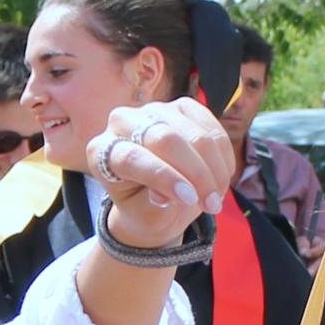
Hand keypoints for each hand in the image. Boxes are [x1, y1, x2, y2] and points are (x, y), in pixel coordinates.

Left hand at [76, 98, 237, 250]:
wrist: (158, 200)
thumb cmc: (146, 210)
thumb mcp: (146, 217)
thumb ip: (154, 206)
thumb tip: (165, 196)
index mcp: (100, 151)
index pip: (131, 157)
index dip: (163, 177)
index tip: (189, 200)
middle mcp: (122, 122)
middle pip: (165, 138)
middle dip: (196, 173)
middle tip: (211, 204)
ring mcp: (154, 111)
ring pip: (194, 133)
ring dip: (214, 169)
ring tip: (216, 198)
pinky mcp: (182, 107)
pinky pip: (212, 127)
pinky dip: (223, 156)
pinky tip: (221, 178)